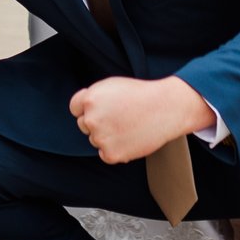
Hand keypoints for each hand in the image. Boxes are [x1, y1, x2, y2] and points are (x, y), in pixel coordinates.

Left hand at [69, 76, 212, 164]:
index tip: (101, 110)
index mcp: (89, 99)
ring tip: (128, 126)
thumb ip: (94, 97)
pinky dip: (116, 150)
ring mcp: (100, 137)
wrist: (165, 108)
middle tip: (119, 118)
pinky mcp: (110, 153)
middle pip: (84, 125)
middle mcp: (91, 118)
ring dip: (108, 137)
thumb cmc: (141, 95)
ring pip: (96, 140)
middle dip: (98, 123)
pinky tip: (129, 138)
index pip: (75, 108)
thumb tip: (83, 111)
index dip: (88, 109)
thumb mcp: (112, 86)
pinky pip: (105, 154)